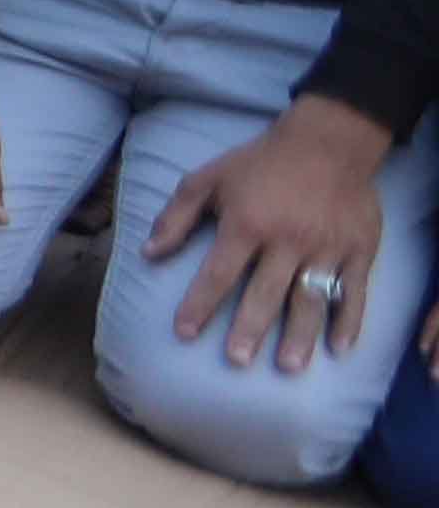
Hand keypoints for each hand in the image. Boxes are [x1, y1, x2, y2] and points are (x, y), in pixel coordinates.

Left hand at [141, 96, 407, 370]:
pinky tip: (340, 349)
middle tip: (236, 361)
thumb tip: (148, 254)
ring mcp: (326, 247)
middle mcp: (287, 240)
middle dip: (249, 329)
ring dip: (300, 335)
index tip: (183, 333)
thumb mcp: (207, 178)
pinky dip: (349, 321)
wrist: (329, 140)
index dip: (199, 304)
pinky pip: (355, 291)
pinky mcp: (359, 249)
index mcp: (247, 224)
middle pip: (265, 293)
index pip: (218, 274)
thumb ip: (176, 217)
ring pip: (311, 299)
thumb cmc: (260, 161)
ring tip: (288, 366)